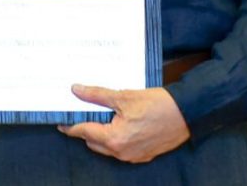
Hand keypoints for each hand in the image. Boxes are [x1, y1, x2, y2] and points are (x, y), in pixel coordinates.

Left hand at [58, 85, 189, 163]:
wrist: (186, 113)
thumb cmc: (156, 104)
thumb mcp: (123, 96)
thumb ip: (97, 95)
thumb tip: (76, 90)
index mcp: (114, 139)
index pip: (84, 132)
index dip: (70, 126)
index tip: (61, 121)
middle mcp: (122, 152)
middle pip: (94, 142)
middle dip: (85, 129)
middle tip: (81, 113)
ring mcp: (133, 156)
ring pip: (107, 147)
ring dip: (100, 134)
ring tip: (99, 115)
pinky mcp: (143, 155)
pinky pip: (121, 149)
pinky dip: (114, 138)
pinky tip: (117, 123)